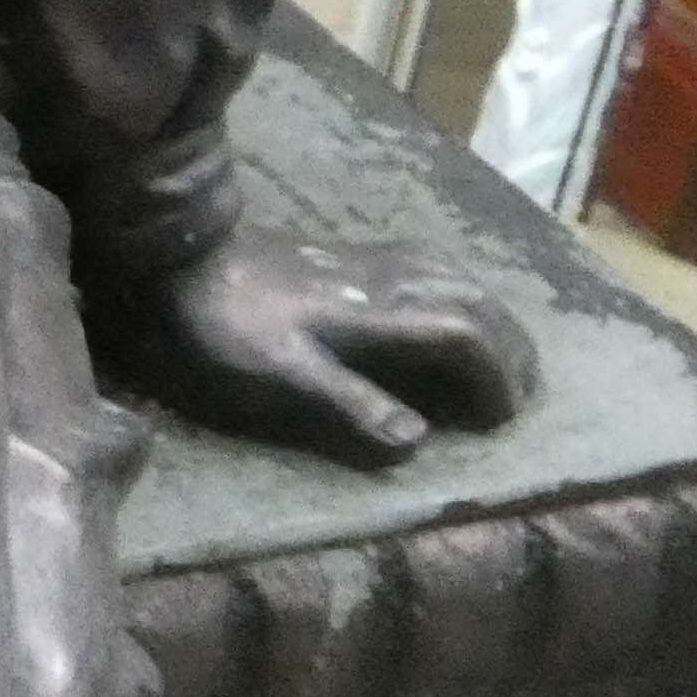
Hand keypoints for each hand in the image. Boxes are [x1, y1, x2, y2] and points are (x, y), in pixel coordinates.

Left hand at [87, 221, 537, 470]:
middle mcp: (386, 280)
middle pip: (475, 303)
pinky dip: (459, 287)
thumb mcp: (278, 379)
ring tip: (504, 354)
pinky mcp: (348, 254)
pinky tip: (448, 303)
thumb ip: (350, 407)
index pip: (466, 337)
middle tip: (523, 393)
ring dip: (491, 316)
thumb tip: (417, 442)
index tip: (503, 419)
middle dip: (510, 347)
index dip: (496, 377)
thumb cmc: (220, 328)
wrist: (172, 254)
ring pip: (457, 277)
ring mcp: (369, 261)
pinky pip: (430, 263)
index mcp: (376, 315)